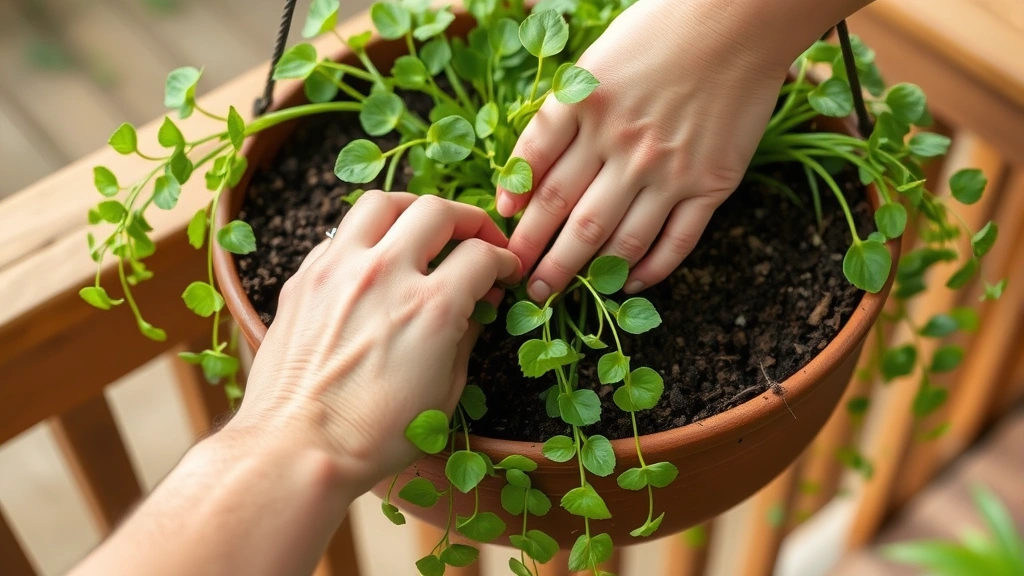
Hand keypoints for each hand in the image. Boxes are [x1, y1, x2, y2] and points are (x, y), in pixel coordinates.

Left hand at [230, 192, 519, 492]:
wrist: (297, 448)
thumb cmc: (375, 434)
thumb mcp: (444, 392)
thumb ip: (463, 337)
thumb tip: (474, 308)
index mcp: (430, 307)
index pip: (480, 255)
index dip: (502, 260)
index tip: (503, 269)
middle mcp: (384, 274)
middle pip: (436, 211)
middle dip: (467, 219)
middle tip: (475, 237)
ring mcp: (338, 270)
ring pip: (381, 203)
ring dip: (412, 209)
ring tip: (423, 227)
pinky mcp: (304, 279)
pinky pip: (340, 234)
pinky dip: (367, 237)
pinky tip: (374, 259)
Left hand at [496, 0, 801, 300]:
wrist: (737, 21)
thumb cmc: (658, 33)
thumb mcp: (592, 64)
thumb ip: (558, 119)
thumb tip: (523, 178)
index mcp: (586, 109)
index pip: (536, 176)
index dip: (516, 216)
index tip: (503, 241)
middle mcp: (622, 145)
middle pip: (570, 218)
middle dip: (539, 260)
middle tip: (523, 288)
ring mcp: (668, 169)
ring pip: (617, 240)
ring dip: (584, 274)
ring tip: (560, 294)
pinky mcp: (710, 184)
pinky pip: (676, 242)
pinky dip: (651, 271)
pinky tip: (630, 285)